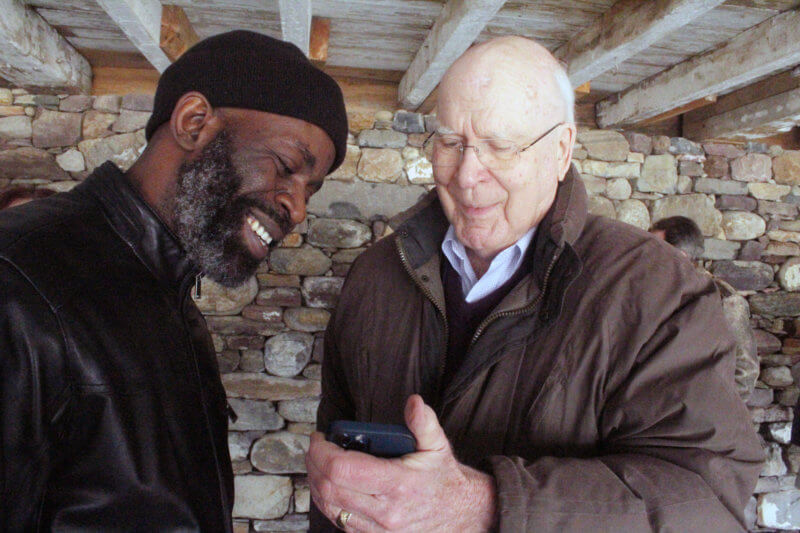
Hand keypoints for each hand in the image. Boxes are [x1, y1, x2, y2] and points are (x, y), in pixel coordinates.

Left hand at [306, 394, 496, 531]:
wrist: (460, 515)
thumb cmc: (443, 478)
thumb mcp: (438, 445)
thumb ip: (424, 422)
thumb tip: (413, 401)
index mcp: (397, 484)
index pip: (342, 470)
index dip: (322, 452)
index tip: (320, 438)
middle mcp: (384, 510)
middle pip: (329, 488)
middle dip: (313, 464)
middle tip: (315, 447)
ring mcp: (378, 528)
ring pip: (329, 507)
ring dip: (315, 483)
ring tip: (317, 463)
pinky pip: (339, 521)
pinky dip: (327, 501)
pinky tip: (328, 484)